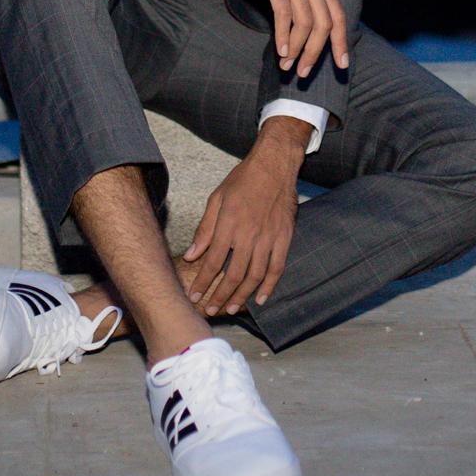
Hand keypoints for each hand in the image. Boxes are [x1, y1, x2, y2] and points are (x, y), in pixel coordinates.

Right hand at [180, 0, 350, 78]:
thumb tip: (302, 27)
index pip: (338, 15)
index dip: (342, 42)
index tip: (342, 65)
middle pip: (324, 24)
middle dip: (316, 53)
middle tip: (304, 73)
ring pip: (306, 22)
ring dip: (298, 49)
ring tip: (287, 65)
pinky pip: (285, 13)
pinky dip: (285, 35)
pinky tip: (281, 49)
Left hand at [181, 118, 307, 314]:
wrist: (274, 166)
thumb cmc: (242, 180)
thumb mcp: (216, 199)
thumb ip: (204, 229)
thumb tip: (191, 255)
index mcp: (228, 225)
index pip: (212, 262)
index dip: (202, 282)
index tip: (194, 296)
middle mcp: (248, 235)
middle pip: (233, 275)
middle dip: (220, 296)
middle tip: (211, 310)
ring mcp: (268, 238)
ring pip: (255, 276)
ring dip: (242, 296)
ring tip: (231, 309)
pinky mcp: (284, 238)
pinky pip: (277, 268)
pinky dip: (269, 286)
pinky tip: (260, 299)